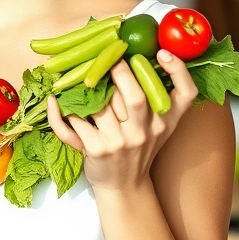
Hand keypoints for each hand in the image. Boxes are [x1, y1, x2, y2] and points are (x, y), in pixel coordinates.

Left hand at [47, 49, 197, 192]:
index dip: (178, 71)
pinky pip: (73, 125)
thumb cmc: (140, 147)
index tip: (162, 53)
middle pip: (135, 98)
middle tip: (105, 57)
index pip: (185, 94)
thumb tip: (146, 55)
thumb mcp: (159, 127)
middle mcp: (144, 131)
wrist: (125, 186)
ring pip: (99, 106)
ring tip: (73, 75)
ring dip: (83, 89)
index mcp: (164, 121)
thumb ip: (159, 98)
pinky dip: (58, 113)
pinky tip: (53, 101)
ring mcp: (119, 142)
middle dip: (118, 72)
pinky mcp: (95, 150)